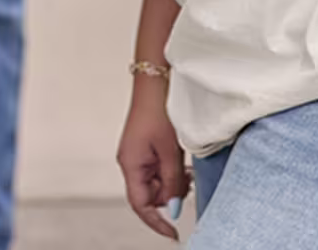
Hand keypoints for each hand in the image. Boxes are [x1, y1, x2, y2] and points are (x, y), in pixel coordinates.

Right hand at [118, 80, 189, 239]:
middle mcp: (130, 162)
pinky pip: (156, 169)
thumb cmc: (159, 112)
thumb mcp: (170, 151)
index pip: (141, 204)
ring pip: (154, 182)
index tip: (173, 234)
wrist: (155, 83)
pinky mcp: (143, 147)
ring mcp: (136, 155)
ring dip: (171, 181)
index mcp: (131, 164)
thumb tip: (174, 207)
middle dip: (169, 195)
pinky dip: (169, 171)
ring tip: (185, 167)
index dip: (156, 222)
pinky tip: (180, 161)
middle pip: (149, 194)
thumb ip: (172, 181)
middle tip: (188, 183)